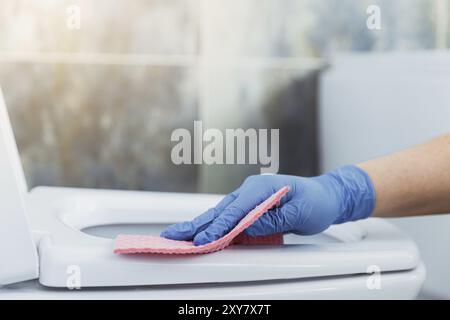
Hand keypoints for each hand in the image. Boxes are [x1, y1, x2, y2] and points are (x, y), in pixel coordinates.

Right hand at [160, 165, 375, 245]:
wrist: (324, 196)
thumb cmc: (316, 201)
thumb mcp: (300, 212)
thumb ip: (274, 219)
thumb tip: (248, 226)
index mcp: (262, 187)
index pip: (236, 210)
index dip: (219, 227)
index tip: (203, 240)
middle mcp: (251, 190)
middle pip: (220, 210)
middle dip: (197, 224)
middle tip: (173, 235)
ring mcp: (249, 198)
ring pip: (220, 214)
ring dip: (199, 225)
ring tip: (178, 234)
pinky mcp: (250, 208)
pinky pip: (228, 218)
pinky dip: (213, 226)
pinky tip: (199, 233)